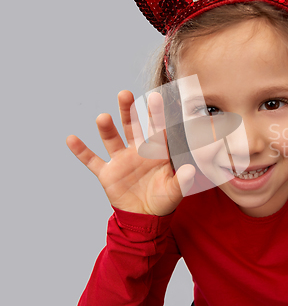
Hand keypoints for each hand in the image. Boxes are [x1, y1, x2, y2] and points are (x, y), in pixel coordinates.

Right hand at [66, 90, 194, 215]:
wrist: (145, 218)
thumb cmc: (164, 200)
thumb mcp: (175, 191)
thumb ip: (182, 180)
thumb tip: (192, 170)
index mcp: (156, 152)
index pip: (156, 129)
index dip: (155, 114)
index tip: (155, 97)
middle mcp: (137, 151)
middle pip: (132, 127)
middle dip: (129, 111)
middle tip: (125, 94)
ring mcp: (121, 161)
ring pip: (112, 139)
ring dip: (106, 128)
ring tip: (102, 117)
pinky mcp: (107, 173)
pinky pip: (92, 160)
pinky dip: (81, 151)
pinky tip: (71, 139)